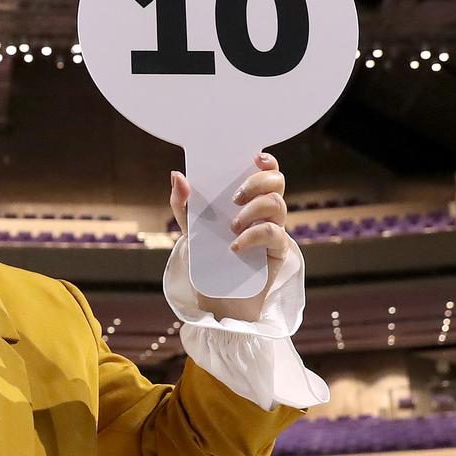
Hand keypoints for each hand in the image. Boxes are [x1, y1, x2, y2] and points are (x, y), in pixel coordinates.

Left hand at [170, 150, 290, 323]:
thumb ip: (183, 203)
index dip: (266, 161)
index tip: (255, 158)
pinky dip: (253, 236)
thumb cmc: (208, 259)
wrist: (217, 297)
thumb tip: (177, 175)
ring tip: (231, 227)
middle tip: (234, 198)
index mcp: (248, 200)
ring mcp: (273, 230)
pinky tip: (235, 246)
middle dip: (256, 183)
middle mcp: (264, 212)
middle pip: (277, 183)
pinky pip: (274, 234)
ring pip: (278, 205)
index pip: (266, 172)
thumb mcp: (190, 229)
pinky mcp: (277, 251)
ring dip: (253, 210)